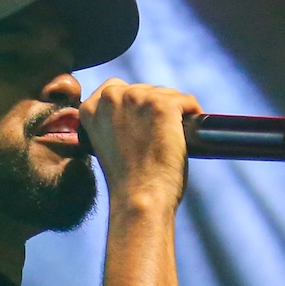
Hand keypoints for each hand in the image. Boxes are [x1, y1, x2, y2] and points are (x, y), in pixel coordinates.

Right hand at [80, 80, 200, 208]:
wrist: (138, 197)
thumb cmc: (126, 180)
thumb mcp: (106, 144)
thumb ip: (113, 122)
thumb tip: (138, 114)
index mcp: (91, 108)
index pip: (116, 88)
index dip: (134, 104)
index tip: (143, 122)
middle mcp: (111, 97)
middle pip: (144, 89)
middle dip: (155, 106)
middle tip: (161, 133)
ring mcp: (137, 98)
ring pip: (166, 94)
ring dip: (174, 111)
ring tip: (173, 135)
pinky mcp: (162, 105)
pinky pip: (186, 101)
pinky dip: (193, 113)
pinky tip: (190, 131)